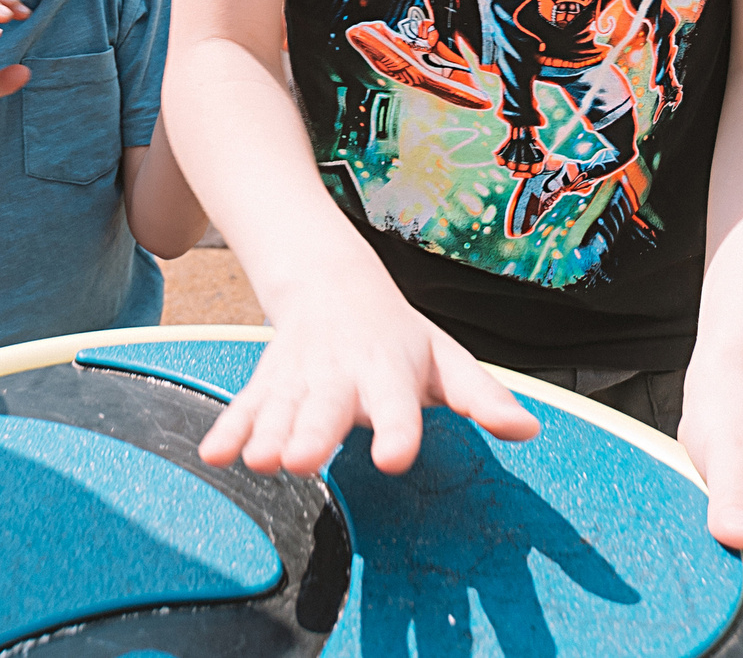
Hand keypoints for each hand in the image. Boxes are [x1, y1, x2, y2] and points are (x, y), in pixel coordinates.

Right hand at [202, 264, 539, 476]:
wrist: (331, 281)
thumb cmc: (398, 336)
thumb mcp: (446, 359)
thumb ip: (482, 396)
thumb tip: (528, 427)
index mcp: (390, 372)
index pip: (398, 405)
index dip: (397, 430)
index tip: (393, 456)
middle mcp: (341, 376)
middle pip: (327, 407)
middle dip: (312, 433)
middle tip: (300, 460)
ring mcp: (300, 379)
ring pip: (282, 409)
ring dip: (268, 433)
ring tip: (260, 460)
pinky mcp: (268, 384)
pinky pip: (245, 406)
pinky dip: (229, 429)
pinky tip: (214, 455)